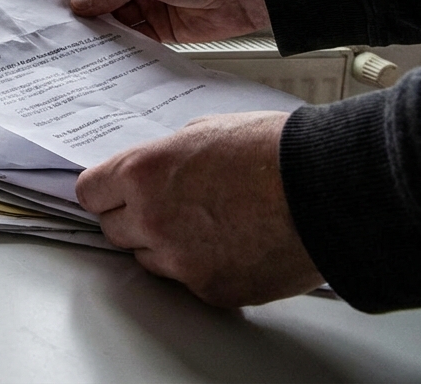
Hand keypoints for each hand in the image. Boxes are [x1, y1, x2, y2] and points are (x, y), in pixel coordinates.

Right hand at [69, 0, 269, 43]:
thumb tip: (81, 4)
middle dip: (87, 9)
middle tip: (65, 23)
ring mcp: (148, 2)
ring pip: (115, 17)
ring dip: (102, 28)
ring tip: (83, 39)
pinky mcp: (160, 27)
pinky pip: (133, 36)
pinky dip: (121, 42)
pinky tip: (108, 48)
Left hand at [75, 112, 323, 306]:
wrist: (330, 190)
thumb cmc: (276, 152)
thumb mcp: (205, 130)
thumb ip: (166, 156)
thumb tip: (155, 170)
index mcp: (143, 174)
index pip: (90, 192)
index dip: (105, 191)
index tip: (114, 192)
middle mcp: (152, 220)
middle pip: (114, 229)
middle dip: (134, 218)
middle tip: (168, 206)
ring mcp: (180, 260)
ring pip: (149, 259)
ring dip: (166, 246)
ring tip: (210, 224)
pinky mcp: (210, 290)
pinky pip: (190, 282)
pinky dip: (204, 268)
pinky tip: (235, 244)